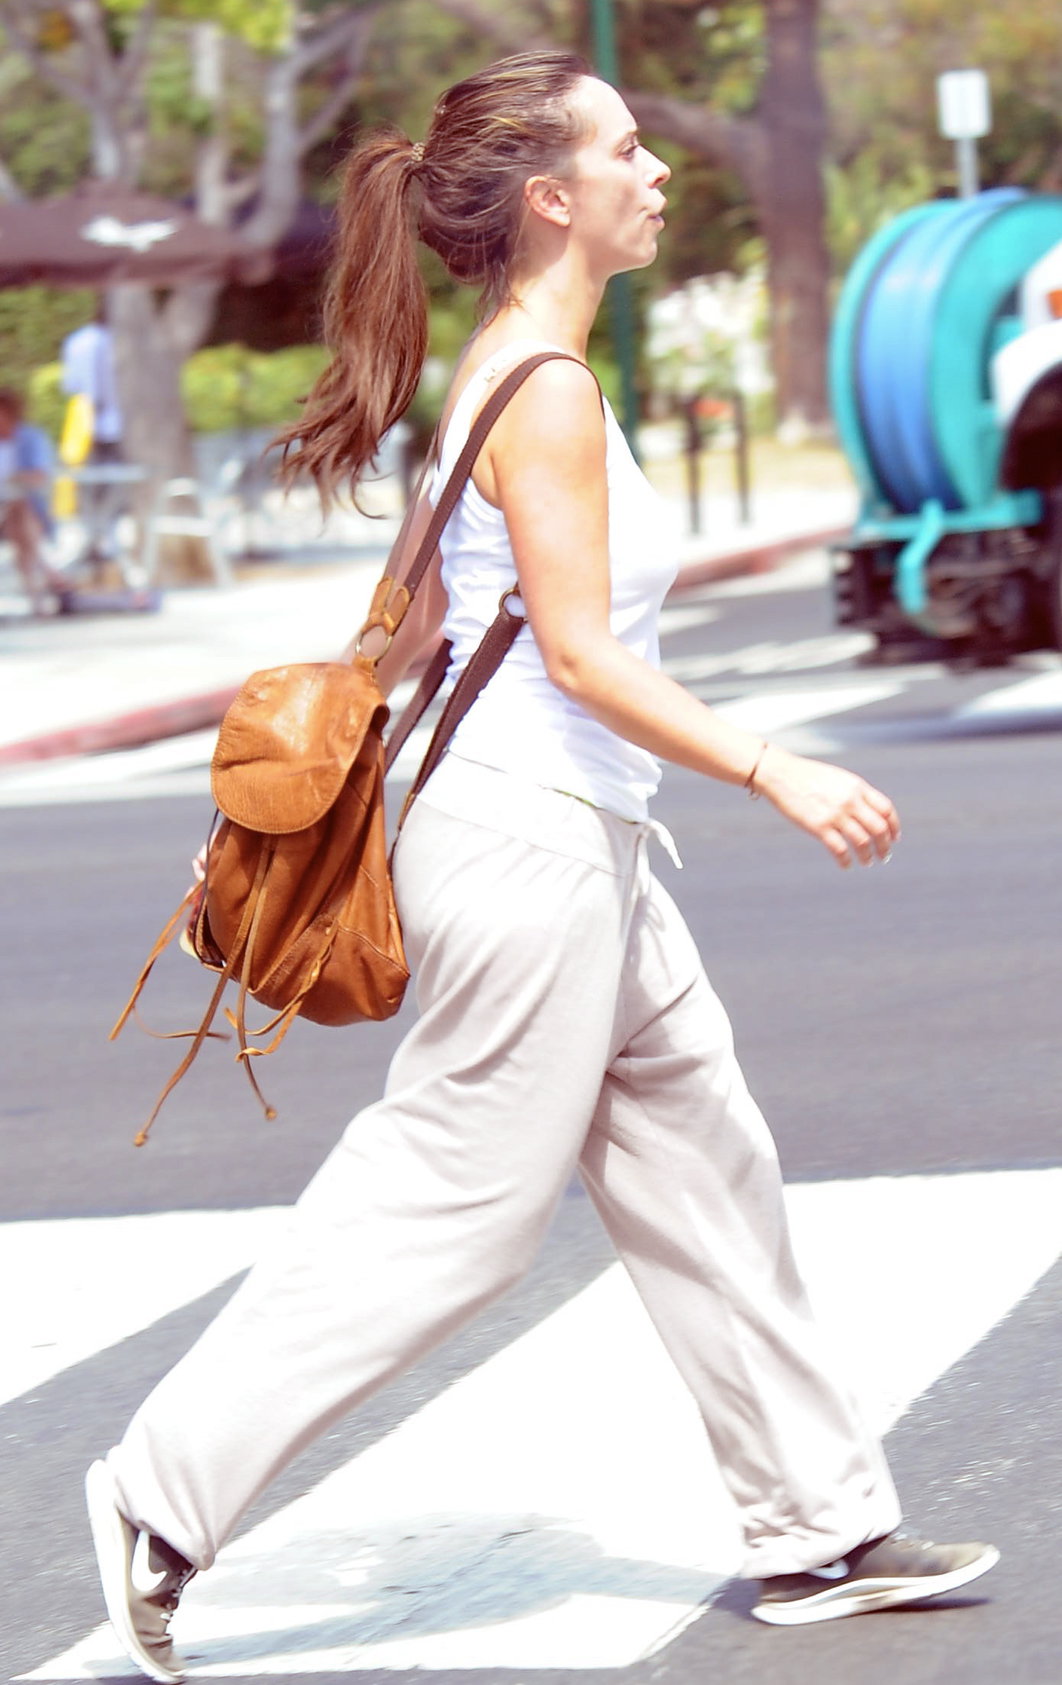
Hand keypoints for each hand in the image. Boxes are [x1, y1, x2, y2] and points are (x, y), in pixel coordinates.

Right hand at [753, 744, 899, 868]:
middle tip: (884, 856)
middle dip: (884, 845)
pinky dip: (845, 860)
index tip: (894, 838)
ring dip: (867, 855)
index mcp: (857, 787)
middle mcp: (850, 801)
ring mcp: (835, 814)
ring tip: (867, 862)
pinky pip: (839, 849)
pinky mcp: (819, 826)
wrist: (781, 774)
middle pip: (878, 828)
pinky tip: (845, 865)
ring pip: (862, 841)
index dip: (894, 826)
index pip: (886, 809)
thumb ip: (855, 793)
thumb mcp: (838, 779)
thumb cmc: (808, 776)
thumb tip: (868, 812)